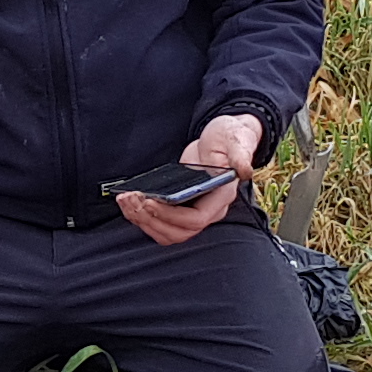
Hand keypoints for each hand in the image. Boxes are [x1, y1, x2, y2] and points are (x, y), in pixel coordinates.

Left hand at [115, 112, 263, 247]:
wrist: (222, 138)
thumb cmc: (229, 138)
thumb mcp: (236, 140)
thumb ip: (240, 155)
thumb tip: (244, 171)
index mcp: (222, 196)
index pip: (196, 219)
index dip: (170, 215)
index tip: (149, 201)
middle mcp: (209, 209)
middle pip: (179, 232)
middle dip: (151, 220)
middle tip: (132, 200)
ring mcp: (194, 210)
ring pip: (168, 232)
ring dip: (143, 221)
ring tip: (126, 201)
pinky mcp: (181, 207)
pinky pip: (162, 223)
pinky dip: (143, 217)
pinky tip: (129, 202)